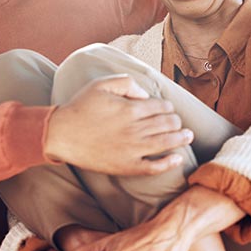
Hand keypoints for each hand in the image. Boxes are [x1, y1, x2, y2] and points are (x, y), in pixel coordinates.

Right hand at [45, 74, 191, 174]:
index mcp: (131, 108)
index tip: (169, 109)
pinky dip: (168, 163)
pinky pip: (153, 167)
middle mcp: (135, 129)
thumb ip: (126, 83)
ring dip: (181, 139)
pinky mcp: (126, 166)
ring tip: (188, 136)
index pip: (161, 107)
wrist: (62, 135)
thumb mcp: (101, 84)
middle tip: (179, 122)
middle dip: (176, 122)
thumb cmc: (81, 107)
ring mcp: (132, 149)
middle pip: (167, 124)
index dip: (168, 107)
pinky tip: (177, 159)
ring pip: (165, 143)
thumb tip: (146, 94)